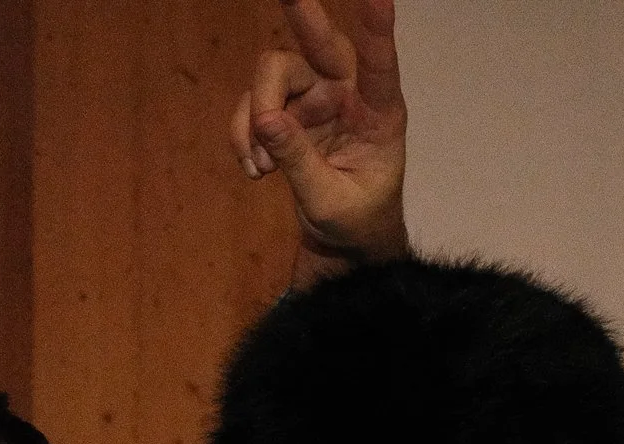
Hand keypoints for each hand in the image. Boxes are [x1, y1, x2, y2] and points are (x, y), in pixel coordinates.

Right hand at [232, 0, 410, 288]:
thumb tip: (266, 120)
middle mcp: (348, 94)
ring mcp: (314, 97)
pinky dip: (244, 135)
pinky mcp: (285, 109)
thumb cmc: (356, 220)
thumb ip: (300, 163)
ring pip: (274, 74)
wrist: (343, 241)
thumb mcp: (331, 203)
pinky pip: (252, 105)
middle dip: (303, 15)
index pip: (380, 67)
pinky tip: (255, 171)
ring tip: (260, 168)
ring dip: (256, 117)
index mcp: (380, 115)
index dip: (377, 31)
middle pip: (321, 44)